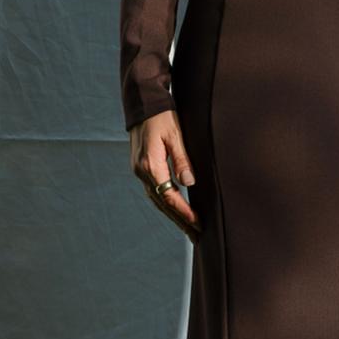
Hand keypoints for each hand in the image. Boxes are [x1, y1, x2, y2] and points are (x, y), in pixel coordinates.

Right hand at [130, 110, 201, 243]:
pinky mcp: (141, 166)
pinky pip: (154, 191)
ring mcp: (139, 170)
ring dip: (172, 214)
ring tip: (188, 228)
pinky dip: (165, 202)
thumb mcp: (175, 135)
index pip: (168, 196)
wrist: (142, 102)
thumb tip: (189, 183)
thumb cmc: (161, 115)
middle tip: (196, 236)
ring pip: (157, 199)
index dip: (184, 212)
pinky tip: (175, 208)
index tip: (198, 223)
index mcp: (150, 165)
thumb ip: (181, 159)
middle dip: (179, 220)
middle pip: (161, 203)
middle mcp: (141, 171)